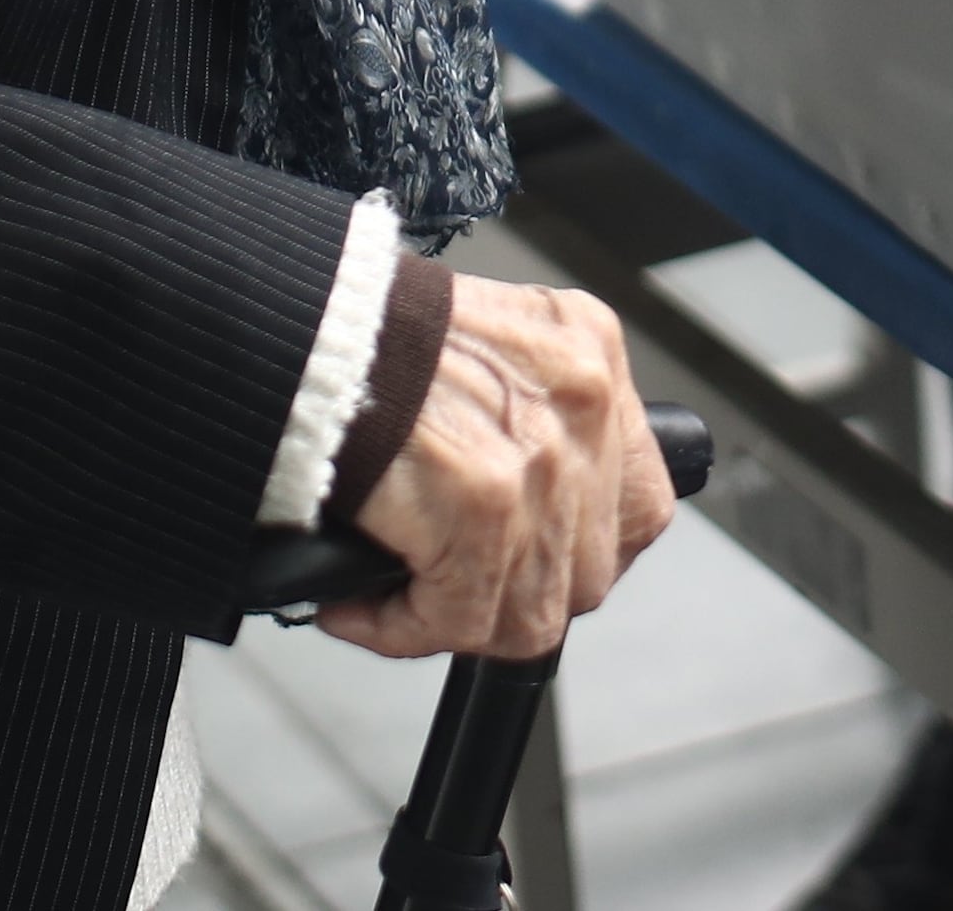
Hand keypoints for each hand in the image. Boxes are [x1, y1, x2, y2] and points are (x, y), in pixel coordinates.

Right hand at [312, 275, 676, 660]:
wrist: (312, 324)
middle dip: (518, 593)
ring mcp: (544, 461)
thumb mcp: (488, 347)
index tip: (534, 558)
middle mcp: (584, 405)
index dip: (587, 547)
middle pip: (591, 568)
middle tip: (451, 583)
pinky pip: (460, 620)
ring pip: (532, 610)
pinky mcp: (487, 508)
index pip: (640, 498)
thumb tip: (522, 504)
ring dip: (456, 618)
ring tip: (395, 597)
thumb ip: (527, 416)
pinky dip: (402, 628)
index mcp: (590, 357)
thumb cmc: (372, 334)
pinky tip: (358, 605)